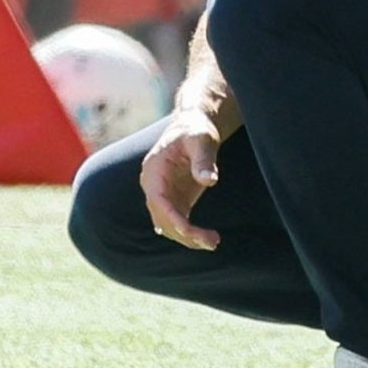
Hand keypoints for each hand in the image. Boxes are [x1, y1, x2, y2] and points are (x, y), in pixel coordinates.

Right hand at [140, 110, 220, 249]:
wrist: (194, 125)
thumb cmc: (196, 129)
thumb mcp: (202, 140)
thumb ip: (204, 159)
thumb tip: (209, 181)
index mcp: (154, 170)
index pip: (158, 201)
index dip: (173, 219)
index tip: (191, 233)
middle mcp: (153, 185)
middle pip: (162, 217)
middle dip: (184, 233)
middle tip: (213, 241)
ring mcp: (163, 193)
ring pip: (168, 224)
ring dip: (188, 238)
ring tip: (214, 242)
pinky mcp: (174, 199)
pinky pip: (178, 222)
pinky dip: (190, 233)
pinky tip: (208, 239)